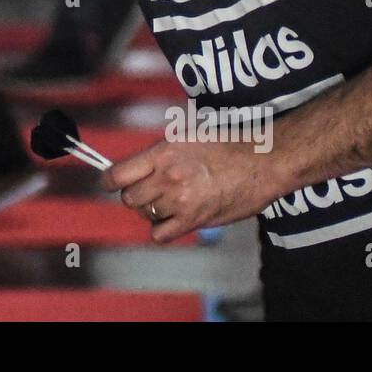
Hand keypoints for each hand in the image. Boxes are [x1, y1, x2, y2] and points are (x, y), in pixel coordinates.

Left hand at [101, 138, 283, 243]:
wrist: (263, 161)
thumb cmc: (229, 145)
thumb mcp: (187, 138)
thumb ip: (159, 155)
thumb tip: (137, 170)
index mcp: (162, 152)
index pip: (116, 174)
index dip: (108, 180)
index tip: (109, 182)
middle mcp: (166, 176)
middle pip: (128, 198)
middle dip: (134, 196)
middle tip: (149, 192)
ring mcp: (179, 200)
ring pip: (145, 215)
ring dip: (153, 211)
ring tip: (171, 201)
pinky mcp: (194, 220)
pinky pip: (160, 234)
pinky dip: (162, 229)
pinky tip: (174, 219)